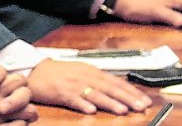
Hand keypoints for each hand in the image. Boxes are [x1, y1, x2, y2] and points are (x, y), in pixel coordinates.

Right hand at [27, 58, 150, 114]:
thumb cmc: (60, 73)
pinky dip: (83, 104)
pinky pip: (74, 99)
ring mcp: (73, 84)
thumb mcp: (82, 72)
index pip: (117, 82)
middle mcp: (85, 76)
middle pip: (110, 87)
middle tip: (141, 106)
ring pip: (95, 93)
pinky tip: (91, 110)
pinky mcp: (61, 92)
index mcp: (92, 71)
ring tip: (123, 110)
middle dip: (127, 98)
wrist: (36, 71)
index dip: (132, 91)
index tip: (145, 100)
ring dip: (110, 102)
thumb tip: (119, 89)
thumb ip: (99, 80)